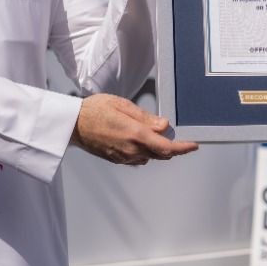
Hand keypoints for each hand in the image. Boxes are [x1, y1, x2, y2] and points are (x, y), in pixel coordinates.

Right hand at [72, 93, 196, 164]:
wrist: (72, 124)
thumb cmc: (95, 110)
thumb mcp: (123, 105)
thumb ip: (145, 117)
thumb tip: (164, 125)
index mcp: (135, 135)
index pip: (167, 147)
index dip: (183, 148)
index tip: (194, 145)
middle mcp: (131, 150)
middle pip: (161, 154)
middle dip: (172, 147)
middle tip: (178, 136)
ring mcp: (123, 157)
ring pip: (150, 157)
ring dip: (157, 149)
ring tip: (155, 134)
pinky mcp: (117, 159)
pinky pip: (137, 158)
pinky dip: (144, 151)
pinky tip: (139, 139)